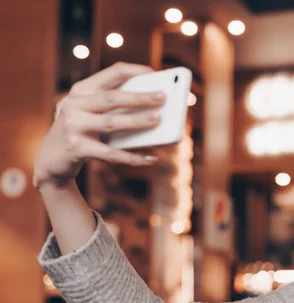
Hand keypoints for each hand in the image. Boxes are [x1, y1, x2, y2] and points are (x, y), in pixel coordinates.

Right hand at [33, 62, 165, 189]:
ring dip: (137, 121)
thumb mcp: (93, 114)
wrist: (51, 159)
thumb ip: (116, 109)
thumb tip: (155, 111)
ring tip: (159, 120)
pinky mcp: (76, 148)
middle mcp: (74, 104)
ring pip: (111, 123)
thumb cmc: (82, 133)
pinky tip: (151, 158)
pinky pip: (111, 154)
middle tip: (163, 97)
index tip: (156, 73)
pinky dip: (133, 157)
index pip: (112, 73)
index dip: (135, 71)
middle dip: (139, 97)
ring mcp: (73, 126)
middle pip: (112, 98)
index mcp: (82, 90)